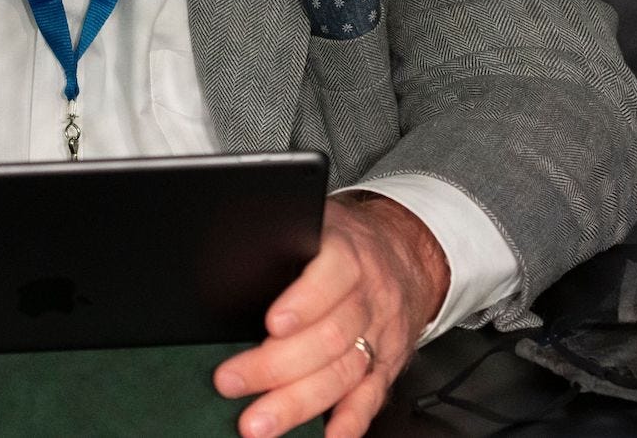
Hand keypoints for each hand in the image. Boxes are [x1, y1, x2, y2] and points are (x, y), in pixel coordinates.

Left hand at [213, 194, 449, 437]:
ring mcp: (379, 335)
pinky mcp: (387, 365)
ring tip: (260, 422)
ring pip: (343, 373)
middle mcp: (368, 298)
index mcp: (350, 255)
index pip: (332, 275)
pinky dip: (349, 422)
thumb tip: (229, 248)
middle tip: (232, 381)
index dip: (303, 302)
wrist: (407, 253)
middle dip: (276, 366)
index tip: (271, 324)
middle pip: (328, 337)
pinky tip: (326, 436)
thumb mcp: (318, 221)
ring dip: (299, 403)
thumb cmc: (348, 241)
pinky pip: (370, 398)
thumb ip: (283, 236)